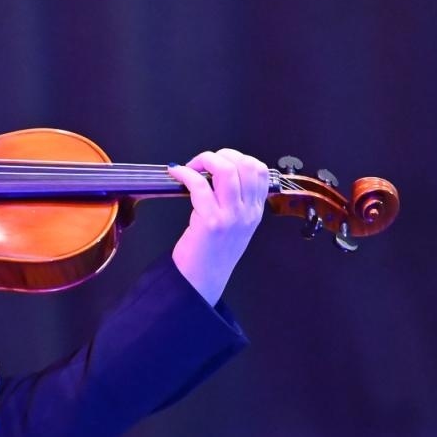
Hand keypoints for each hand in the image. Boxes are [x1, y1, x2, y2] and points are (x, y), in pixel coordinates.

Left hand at [168, 148, 269, 304]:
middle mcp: (247, 213)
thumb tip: (218, 172)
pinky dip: (185, 174)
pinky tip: (177, 174)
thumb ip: (236, 201)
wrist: (202, 281)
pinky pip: (199, 185)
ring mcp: (231, 217)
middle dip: (221, 155)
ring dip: (205, 160)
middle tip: (204, 163)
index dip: (239, 157)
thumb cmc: (212, 253)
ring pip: (226, 171)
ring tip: (192, 166)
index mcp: (255, 211)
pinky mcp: (211, 222)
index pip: (260, 170)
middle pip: (245, 165)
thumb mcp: (236, 226)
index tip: (220, 162)